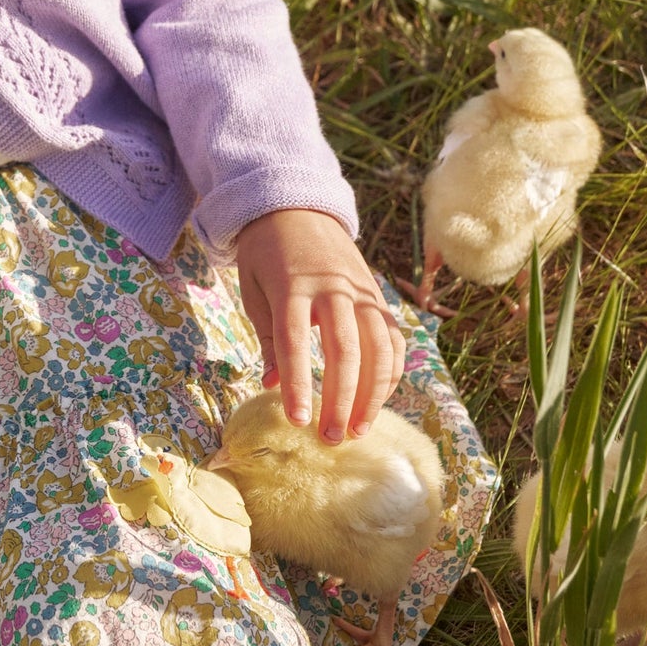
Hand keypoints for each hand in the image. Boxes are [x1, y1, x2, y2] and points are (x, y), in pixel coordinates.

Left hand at [233, 208, 405, 442]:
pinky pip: (392, 337)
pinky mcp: (377, 294)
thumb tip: (273, 386)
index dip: (298, 384)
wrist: (296, 207)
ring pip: (378, 348)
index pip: (297, 342)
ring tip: (359, 429)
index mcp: (292, 285)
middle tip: (332, 438)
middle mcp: (333, 288)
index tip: (298, 421)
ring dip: (372, 394)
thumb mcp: (254, 289)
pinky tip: (379, 399)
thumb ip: (269, 337)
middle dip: (341, 399)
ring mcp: (361, 290)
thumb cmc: (266, 254)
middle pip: (345, 350)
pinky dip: (391, 371)